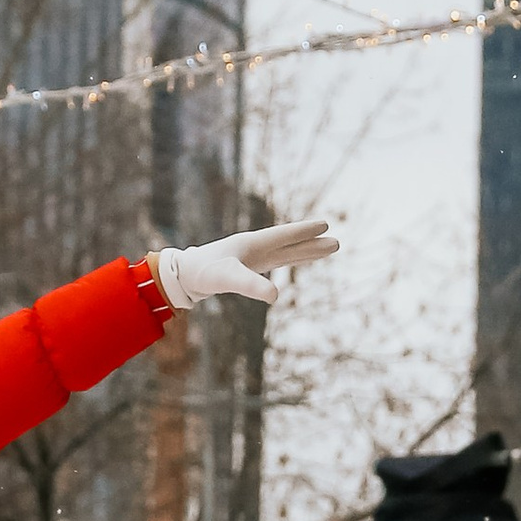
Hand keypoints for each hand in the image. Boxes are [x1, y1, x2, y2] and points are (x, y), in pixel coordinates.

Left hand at [150, 220, 339, 312]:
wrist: (183, 276)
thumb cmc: (204, 273)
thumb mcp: (228, 279)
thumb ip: (250, 285)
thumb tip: (274, 296)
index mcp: (253, 244)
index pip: (284, 236)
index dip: (304, 231)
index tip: (324, 224)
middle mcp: (255, 248)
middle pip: (291, 245)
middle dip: (313, 245)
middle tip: (337, 243)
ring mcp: (252, 258)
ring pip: (286, 254)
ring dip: (306, 252)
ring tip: (328, 249)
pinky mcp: (247, 269)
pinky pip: (275, 262)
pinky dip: (290, 259)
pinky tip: (295, 259)